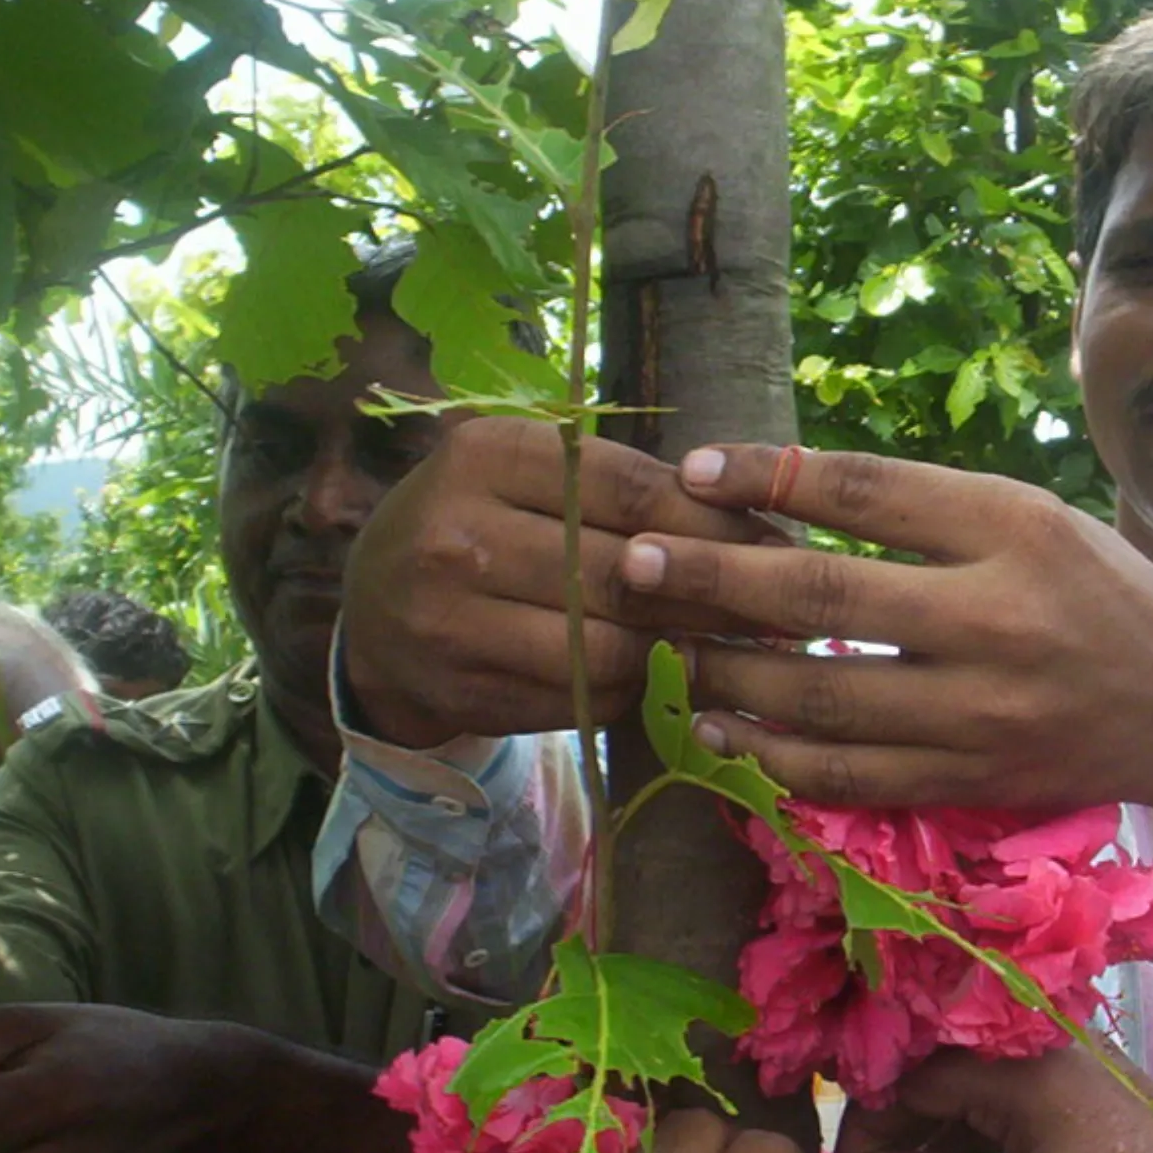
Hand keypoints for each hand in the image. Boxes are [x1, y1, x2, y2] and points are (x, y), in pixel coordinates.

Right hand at [341, 419, 776, 747]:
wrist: (373, 613)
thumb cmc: (480, 524)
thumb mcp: (531, 477)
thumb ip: (624, 487)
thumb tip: (755, 521)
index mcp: (486, 455)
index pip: (630, 490)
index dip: (715, 522)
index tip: (778, 541)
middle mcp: (459, 534)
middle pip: (624, 573)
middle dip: (713, 595)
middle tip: (778, 609)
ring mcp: (452, 620)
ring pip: (607, 646)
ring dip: (676, 651)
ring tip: (729, 645)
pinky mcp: (463, 690)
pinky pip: (581, 698)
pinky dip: (629, 691)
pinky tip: (658, 677)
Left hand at [621, 444, 1152, 837]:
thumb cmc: (1095, 590)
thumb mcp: (1028, 516)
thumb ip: (921, 510)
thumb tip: (776, 492)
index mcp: (1015, 531)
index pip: (872, 496)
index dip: (774, 479)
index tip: (698, 469)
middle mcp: (998, 621)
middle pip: (825, 601)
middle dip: (716, 580)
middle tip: (638, 561)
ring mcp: (980, 713)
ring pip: (821, 697)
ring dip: (724, 671)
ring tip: (658, 643)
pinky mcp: (967, 779)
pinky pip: (846, 774)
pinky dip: (770, 753)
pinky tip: (716, 727)